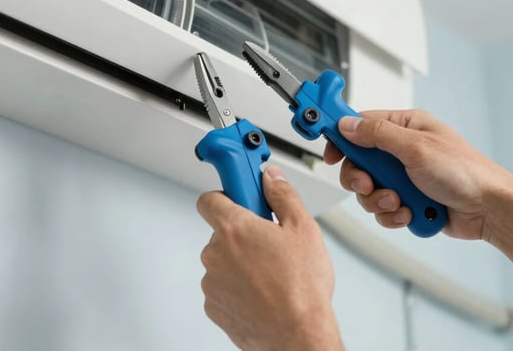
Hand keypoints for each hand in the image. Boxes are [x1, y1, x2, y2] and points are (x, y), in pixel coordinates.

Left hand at [197, 166, 342, 350]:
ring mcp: (212, 283)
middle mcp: (215, 254)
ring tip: (272, 274)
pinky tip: (264, 293)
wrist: (298, 337)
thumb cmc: (302, 288)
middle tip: (270, 243)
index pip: (209, 199)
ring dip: (241, 263)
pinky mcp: (214, 307)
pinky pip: (223, 288)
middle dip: (243, 234)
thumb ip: (282, 196)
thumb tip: (271, 178)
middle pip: (221, 233)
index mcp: (234, 229)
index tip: (240, 196)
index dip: (226, 195)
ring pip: (223, 262)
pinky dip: (238, 287)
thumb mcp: (303, 229)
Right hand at [324, 109, 512, 239]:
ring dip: (380, 200)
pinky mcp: (408, 200)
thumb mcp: (416, 147)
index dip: (341, 138)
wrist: (489, 210)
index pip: (360, 125)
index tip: (329, 152)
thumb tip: (348, 124)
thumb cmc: (465, 172)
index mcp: (405, 127)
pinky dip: (393, 215)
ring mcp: (404, 176)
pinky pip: (383, 210)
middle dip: (362, 179)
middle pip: (358, 162)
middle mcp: (402, 150)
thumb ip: (377, 134)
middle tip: (370, 184)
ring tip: (399, 201)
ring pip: (369, 190)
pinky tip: (409, 212)